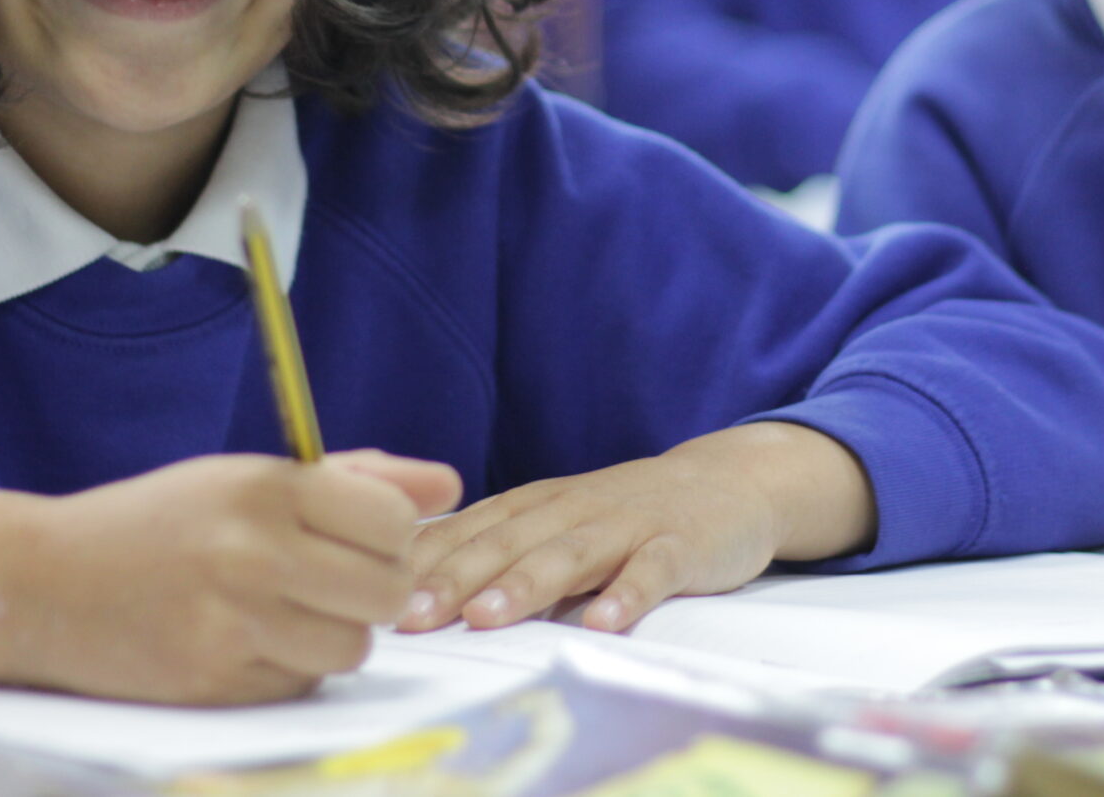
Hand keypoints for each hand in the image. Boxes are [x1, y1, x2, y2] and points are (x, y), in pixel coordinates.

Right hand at [0, 448, 460, 704]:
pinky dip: (291, 667)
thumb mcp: (250, 477)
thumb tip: (448, 486)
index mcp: (266, 488)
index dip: (398, 536)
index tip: (369, 538)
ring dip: (337, 635)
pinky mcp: (213, 684)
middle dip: (377, 589)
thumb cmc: (159, 521)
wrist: (43, 583)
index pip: (395, 523)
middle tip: (337, 578)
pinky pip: (301, 685)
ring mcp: (232, 624)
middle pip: (386, 592)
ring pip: (352, 649)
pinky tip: (249, 640)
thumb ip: (358, 477)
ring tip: (292, 609)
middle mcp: (252, 554)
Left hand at [400, 422, 873, 634]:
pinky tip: (604, 623)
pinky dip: (628, 594)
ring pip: (570, 554)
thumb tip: (409, 580)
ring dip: (526, 584)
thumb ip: (497, 544)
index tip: (375, 596)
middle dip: (456, 579)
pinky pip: (651, 571)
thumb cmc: (626, 513)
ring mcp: (628, 525)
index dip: (422, 564)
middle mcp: (573, 509)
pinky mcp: (679, 545)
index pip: (469, 530)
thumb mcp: (557, 518)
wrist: (728, 481)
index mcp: (537, 505)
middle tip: (413, 616)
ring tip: (488, 618)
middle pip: (507, 542)